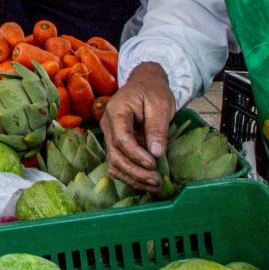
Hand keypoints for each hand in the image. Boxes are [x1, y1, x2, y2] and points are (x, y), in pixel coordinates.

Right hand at [104, 62, 173, 189]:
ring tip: (154, 185)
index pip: (121, 139)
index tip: (153, 164)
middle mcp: (107, 125)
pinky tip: (145, 182)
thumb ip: (157, 128)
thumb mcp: (160, 104)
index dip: (136, 155)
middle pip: (115, 155)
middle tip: (156, 180)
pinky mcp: (114, 144)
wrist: (144, 84)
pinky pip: (117, 164)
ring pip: (114, 163)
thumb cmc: (153, 91)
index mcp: (116, 111)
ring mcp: (109, 136)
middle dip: (136, 171)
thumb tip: (156, 153)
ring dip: (133, 177)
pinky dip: (130, 176)